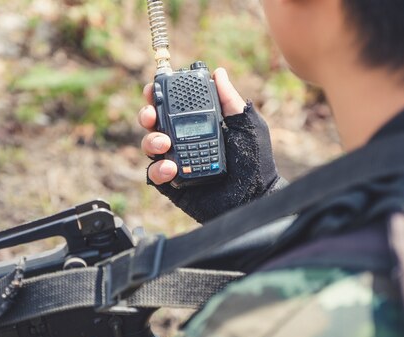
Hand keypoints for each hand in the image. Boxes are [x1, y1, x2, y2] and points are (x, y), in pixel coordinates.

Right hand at [139, 67, 246, 184]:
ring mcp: (177, 161)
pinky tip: (171, 167)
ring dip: (151, 141)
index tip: (154, 89)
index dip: (160, 95)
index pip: (174, 106)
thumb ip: (230, 100)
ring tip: (165, 143)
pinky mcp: (173, 184)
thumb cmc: (256, 161)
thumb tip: (218, 73)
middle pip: (155, 123)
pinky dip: (158, 169)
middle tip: (151, 116)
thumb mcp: (247, 125)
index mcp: (199, 123)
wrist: (255, 196)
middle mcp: (184, 140)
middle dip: (147, 115)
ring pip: (151, 146)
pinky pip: (155, 174)